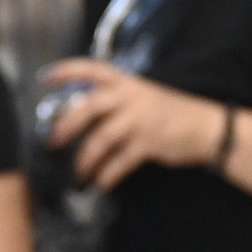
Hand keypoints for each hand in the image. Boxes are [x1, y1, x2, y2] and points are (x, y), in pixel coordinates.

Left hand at [41, 59, 228, 190]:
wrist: (207, 127)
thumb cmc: (173, 113)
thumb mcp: (144, 97)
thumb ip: (116, 102)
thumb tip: (82, 118)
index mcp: (127, 83)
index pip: (92, 69)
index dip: (67, 71)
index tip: (45, 78)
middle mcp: (132, 98)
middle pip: (90, 107)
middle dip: (67, 125)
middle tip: (53, 142)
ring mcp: (141, 120)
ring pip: (102, 138)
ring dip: (86, 158)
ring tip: (78, 173)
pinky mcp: (149, 142)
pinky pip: (121, 161)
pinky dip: (108, 174)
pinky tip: (101, 183)